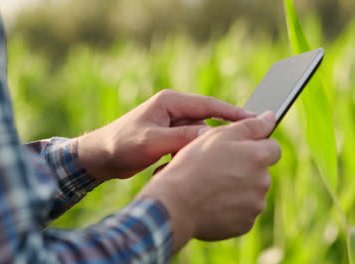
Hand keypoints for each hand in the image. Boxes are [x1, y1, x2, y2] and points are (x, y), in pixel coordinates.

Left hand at [77, 89, 253, 180]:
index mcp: (169, 102)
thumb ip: (180, 138)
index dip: (233, 112)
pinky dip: (198, 151)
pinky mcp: (167, 137)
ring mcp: (170, 123)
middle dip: (227, 128)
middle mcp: (172, 109)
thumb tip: (211, 136)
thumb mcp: (151, 142)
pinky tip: (207, 163)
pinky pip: (190, 142)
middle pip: (208, 117)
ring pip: (200, 132)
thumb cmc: (120, 145)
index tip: (255, 120)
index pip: (208, 104)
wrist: (99, 157)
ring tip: (232, 155)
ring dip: (211, 143)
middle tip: (251, 139)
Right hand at [137, 112, 280, 251]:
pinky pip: (242, 212)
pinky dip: (230, 207)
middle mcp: (263, 182)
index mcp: (259, 156)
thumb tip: (271, 117)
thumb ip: (250, 125)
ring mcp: (255, 205)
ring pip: (251, 192)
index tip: (234, 150)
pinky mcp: (245, 224)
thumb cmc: (193, 165)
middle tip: (216, 168)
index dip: (253, 146)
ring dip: (237, 188)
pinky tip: (211, 202)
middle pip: (261, 171)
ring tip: (210, 186)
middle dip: (244, 168)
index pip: (272, 147)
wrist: (175, 203)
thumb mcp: (217, 136)